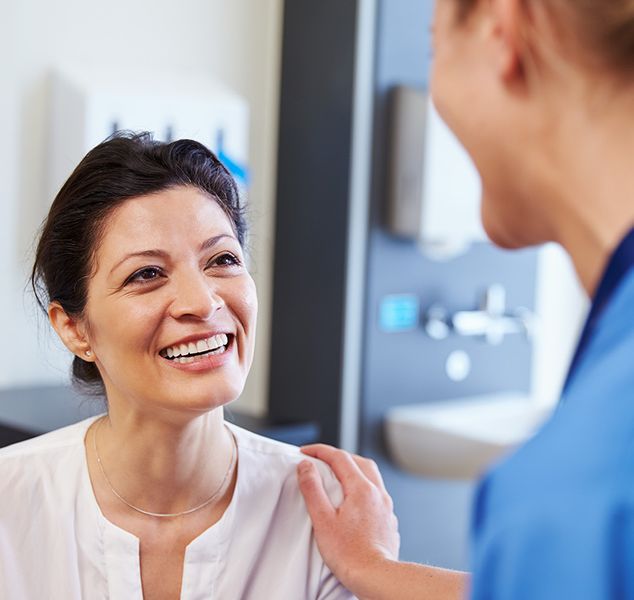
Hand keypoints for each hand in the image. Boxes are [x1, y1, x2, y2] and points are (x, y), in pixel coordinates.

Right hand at [297, 444, 399, 594]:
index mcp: (361, 489)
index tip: (305, 451)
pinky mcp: (389, 520)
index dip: (320, 451)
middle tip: (321, 459)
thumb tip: (306, 466)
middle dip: (339, 456)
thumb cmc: (349, 554)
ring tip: (339, 474)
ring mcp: (386, 506)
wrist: (376, 577)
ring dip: (354, 468)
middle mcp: (377, 493)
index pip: (340, 457)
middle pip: (359, 461)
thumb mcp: (323, 519)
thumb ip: (313, 489)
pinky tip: (355, 499)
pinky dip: (364, 486)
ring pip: (371, 475)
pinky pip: (377, 492)